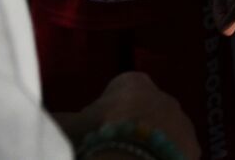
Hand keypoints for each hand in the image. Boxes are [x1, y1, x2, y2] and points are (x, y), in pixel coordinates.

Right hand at [70, 71, 199, 159]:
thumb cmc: (99, 136)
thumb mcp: (70, 126)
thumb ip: (60, 120)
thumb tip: (40, 118)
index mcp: (134, 82)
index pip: (118, 91)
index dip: (103, 112)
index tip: (93, 131)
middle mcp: (165, 96)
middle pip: (143, 111)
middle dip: (129, 127)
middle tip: (111, 149)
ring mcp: (183, 122)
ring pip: (163, 131)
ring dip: (149, 144)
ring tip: (129, 158)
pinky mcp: (193, 147)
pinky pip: (176, 153)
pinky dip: (163, 159)